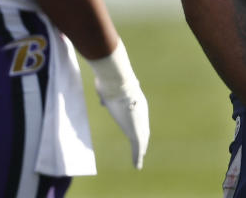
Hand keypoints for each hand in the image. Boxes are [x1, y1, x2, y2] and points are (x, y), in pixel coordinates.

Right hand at [88, 40, 149, 168]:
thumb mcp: (107, 87)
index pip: (136, 114)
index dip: (136, 122)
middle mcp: (140, 111)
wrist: (118, 81)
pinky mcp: (136, 132)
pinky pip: (138, 148)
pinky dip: (138, 157)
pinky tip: (138, 165)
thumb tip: (102, 96)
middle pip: (142, 128)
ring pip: (142, 139)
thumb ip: (106, 93)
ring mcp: (140, 122)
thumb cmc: (110, 79)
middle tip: (142, 148)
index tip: (136, 129)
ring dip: (140, 150)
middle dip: (142, 138)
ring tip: (140, 160)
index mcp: (134, 100)